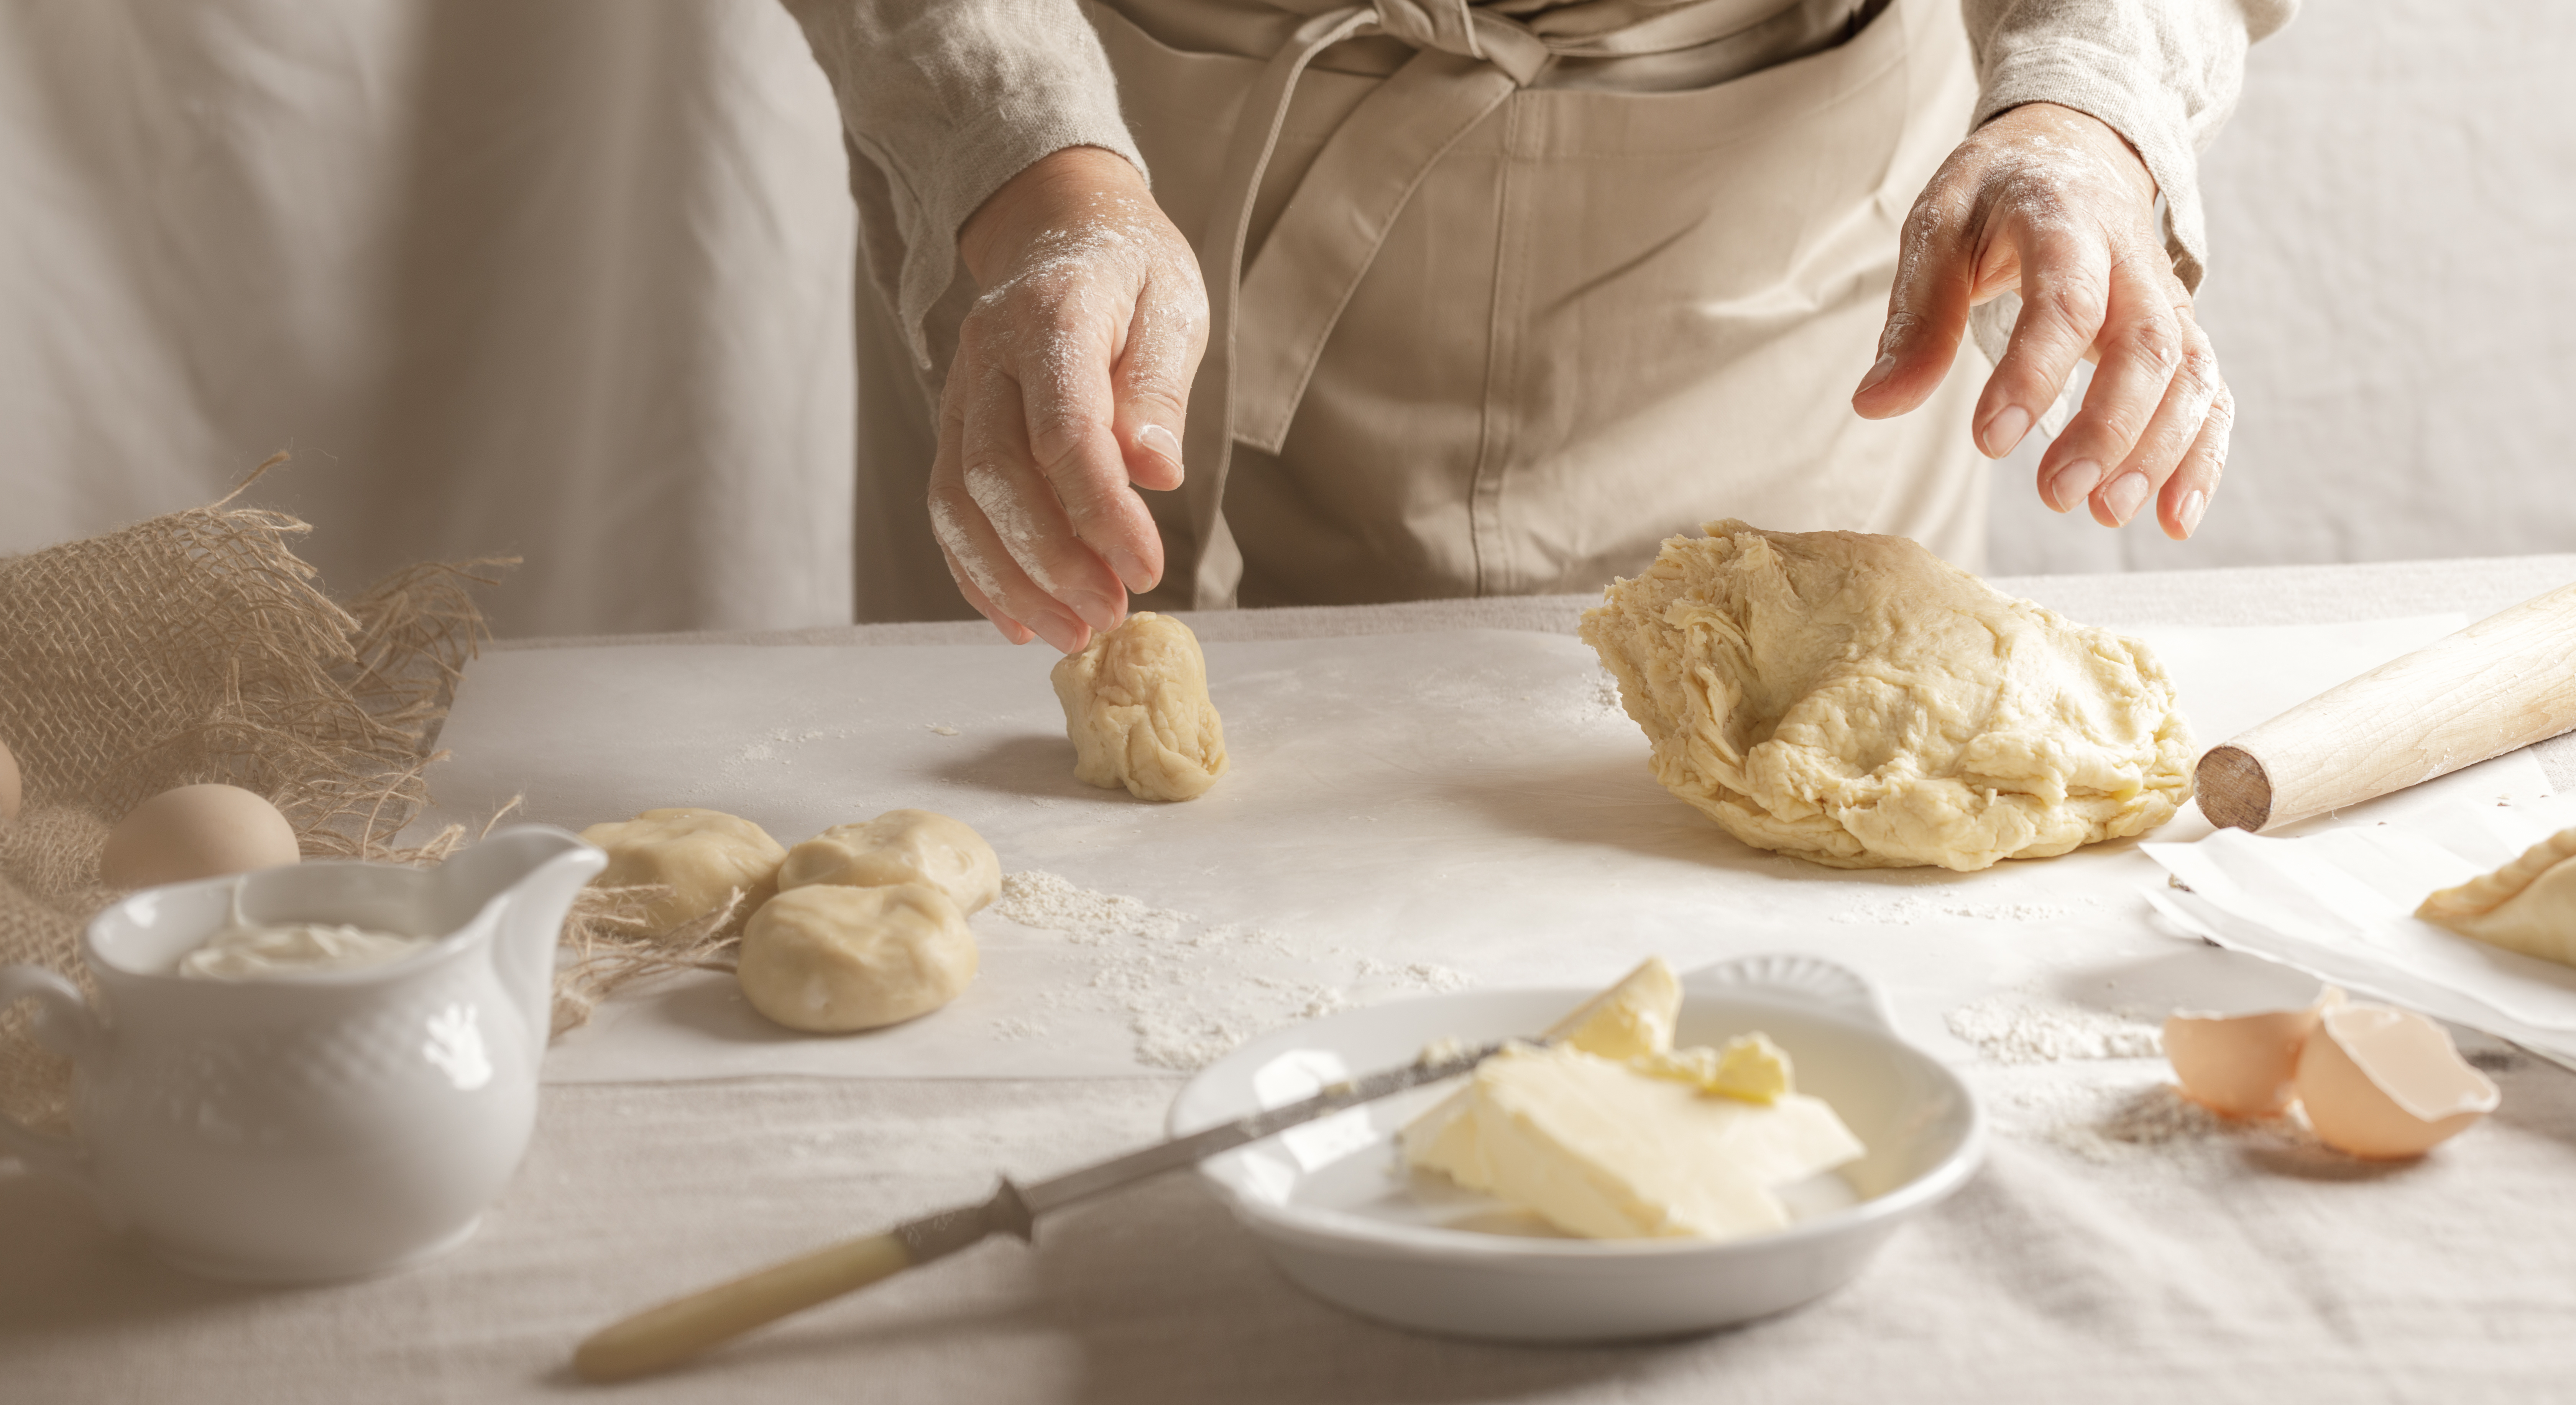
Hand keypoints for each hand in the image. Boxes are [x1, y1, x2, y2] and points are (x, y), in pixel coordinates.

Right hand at [936, 146, 1207, 650]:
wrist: (1061, 227)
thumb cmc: (1131, 271)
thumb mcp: (1173, 306)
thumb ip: (1160, 386)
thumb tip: (1155, 469)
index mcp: (1051, 317)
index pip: (1063, 429)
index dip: (1102, 509)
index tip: (1148, 567)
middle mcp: (987, 357)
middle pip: (996, 476)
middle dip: (1051, 561)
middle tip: (1109, 616)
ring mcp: (961, 395)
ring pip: (958, 502)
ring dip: (1010, 582)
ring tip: (1070, 634)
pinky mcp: (954, 428)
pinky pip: (948, 508)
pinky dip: (976, 573)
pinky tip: (1018, 620)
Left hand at [1851, 103, 2229, 540]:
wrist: (2070, 148)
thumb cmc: (1995, 195)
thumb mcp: (1938, 230)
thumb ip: (1915, 317)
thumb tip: (1874, 403)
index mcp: (2066, 222)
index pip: (2067, 300)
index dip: (2035, 372)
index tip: (1992, 440)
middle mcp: (2133, 262)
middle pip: (2147, 344)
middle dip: (2110, 426)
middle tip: (2058, 494)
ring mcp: (2166, 299)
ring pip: (2189, 374)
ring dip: (2159, 451)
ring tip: (2106, 513)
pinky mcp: (2180, 333)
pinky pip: (2209, 393)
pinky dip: (2201, 456)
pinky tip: (2172, 518)